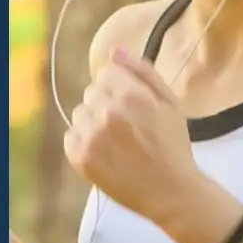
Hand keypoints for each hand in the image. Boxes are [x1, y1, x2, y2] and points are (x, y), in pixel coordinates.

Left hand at [64, 49, 197, 222]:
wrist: (170, 192)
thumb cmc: (173, 145)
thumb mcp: (170, 102)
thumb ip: (143, 71)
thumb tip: (114, 50)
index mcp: (132, 95)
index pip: (105, 73)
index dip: (119, 88)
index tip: (131, 106)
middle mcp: (108, 112)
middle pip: (91, 93)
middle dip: (106, 105)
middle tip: (126, 127)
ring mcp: (92, 136)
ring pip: (79, 114)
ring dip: (93, 123)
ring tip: (116, 142)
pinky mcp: (81, 158)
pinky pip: (70, 137)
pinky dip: (83, 143)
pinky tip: (105, 153)